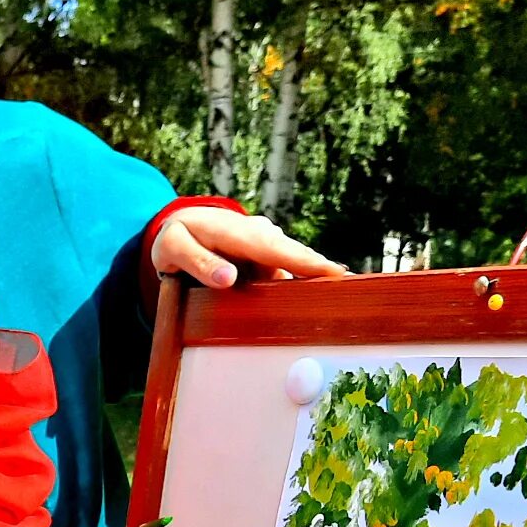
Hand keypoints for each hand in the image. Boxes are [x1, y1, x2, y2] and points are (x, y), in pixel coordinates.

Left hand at [152, 205, 344, 288]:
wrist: (180, 223)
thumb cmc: (176, 238)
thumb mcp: (174, 249)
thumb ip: (199, 264)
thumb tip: (230, 280)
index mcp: (238, 232)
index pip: (275, 250)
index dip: (305, 263)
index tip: (334, 274)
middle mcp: (259, 234)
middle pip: (293, 257)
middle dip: (321, 272)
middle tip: (352, 292)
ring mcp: (266, 242)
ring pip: (290, 266)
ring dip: (310, 281)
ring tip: (338, 302)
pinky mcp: (267, 253)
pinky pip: (283, 270)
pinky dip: (295, 283)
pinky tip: (311, 301)